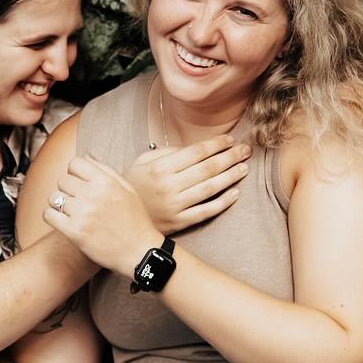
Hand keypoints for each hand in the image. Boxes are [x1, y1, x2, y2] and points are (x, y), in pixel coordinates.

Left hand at [44, 155, 159, 275]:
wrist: (139, 252)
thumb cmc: (136, 222)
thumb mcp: (128, 190)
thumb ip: (106, 171)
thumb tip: (86, 157)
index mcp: (106, 182)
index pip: (75, 163)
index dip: (75, 172)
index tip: (79, 182)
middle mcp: (93, 195)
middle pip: (62, 180)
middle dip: (67, 189)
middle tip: (77, 200)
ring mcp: (82, 213)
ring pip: (54, 197)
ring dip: (59, 203)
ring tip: (71, 211)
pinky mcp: (74, 231)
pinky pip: (49, 215)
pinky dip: (52, 217)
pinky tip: (62, 220)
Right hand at [126, 136, 249, 233]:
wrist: (117, 218)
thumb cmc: (134, 185)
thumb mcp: (142, 162)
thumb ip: (167, 153)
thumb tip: (196, 149)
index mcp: (160, 168)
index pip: (196, 152)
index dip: (216, 144)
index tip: (230, 139)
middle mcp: (169, 186)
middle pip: (207, 168)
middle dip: (230, 157)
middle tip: (245, 150)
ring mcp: (175, 206)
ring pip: (210, 189)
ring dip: (231, 176)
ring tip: (244, 167)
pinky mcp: (179, 223)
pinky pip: (206, 211)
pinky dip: (223, 202)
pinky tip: (235, 193)